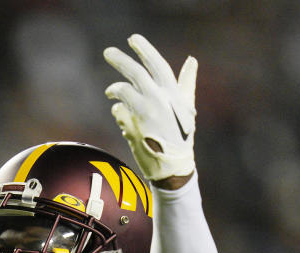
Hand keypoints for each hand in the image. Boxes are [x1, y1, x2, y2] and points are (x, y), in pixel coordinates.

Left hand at [104, 34, 196, 181]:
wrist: (172, 166)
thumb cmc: (180, 135)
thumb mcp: (187, 108)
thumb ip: (186, 82)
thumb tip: (192, 60)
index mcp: (173, 94)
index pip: (157, 65)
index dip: (145, 50)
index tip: (132, 38)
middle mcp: (159, 101)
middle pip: (135, 73)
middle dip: (120, 60)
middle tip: (108, 51)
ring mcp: (144, 114)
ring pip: (122, 91)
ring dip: (114, 89)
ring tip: (111, 92)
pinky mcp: (131, 127)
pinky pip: (117, 111)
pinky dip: (118, 112)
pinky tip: (124, 119)